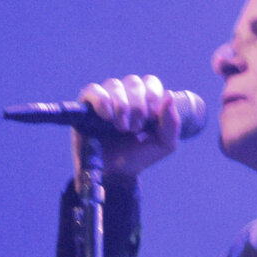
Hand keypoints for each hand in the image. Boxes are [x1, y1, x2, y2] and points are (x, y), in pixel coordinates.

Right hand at [72, 74, 186, 181]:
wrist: (114, 174)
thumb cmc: (137, 157)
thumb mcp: (163, 144)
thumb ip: (172, 124)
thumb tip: (169, 96)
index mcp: (143, 99)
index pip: (150, 82)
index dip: (152, 96)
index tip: (151, 118)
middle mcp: (124, 94)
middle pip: (133, 82)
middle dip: (137, 106)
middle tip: (135, 129)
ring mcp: (104, 98)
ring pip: (114, 84)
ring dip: (122, 106)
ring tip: (121, 128)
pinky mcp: (85, 106)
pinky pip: (93, 89)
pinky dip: (102, 101)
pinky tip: (107, 116)